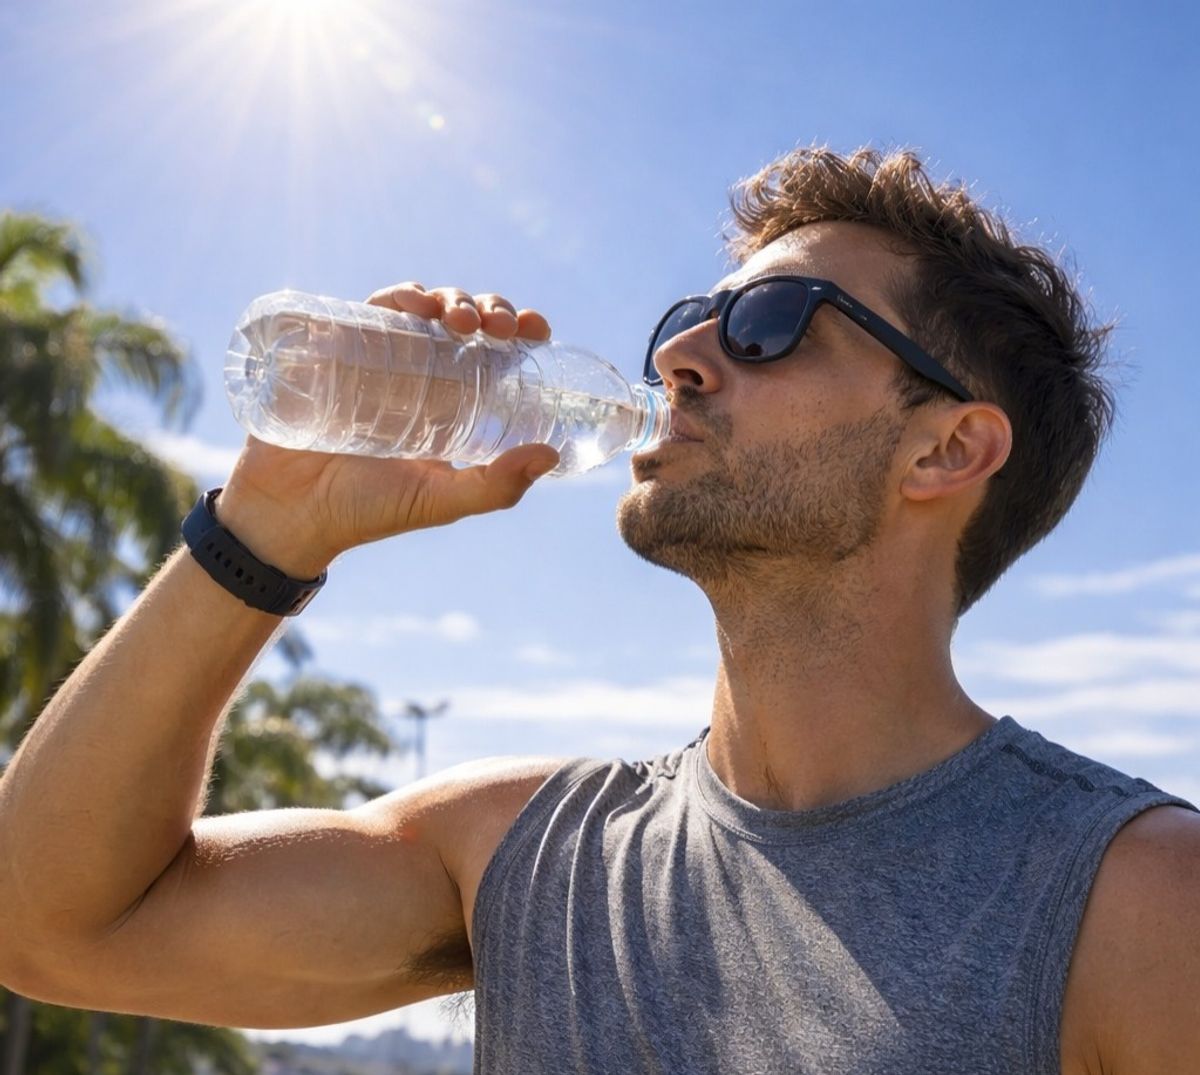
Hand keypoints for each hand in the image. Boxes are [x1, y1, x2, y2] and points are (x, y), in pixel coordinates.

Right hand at [216, 284, 559, 576]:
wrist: (289, 513)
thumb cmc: (367, 511)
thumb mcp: (439, 502)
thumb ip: (494, 487)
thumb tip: (550, 455)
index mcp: (453, 404)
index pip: (495, 354)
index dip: (519, 331)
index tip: (536, 328)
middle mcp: (422, 374)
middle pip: (467, 322)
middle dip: (490, 309)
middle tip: (498, 327)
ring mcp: (380, 358)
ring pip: (426, 307)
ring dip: (451, 298)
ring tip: (459, 319)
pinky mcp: (340, 348)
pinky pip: (373, 307)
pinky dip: (399, 295)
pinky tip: (414, 303)